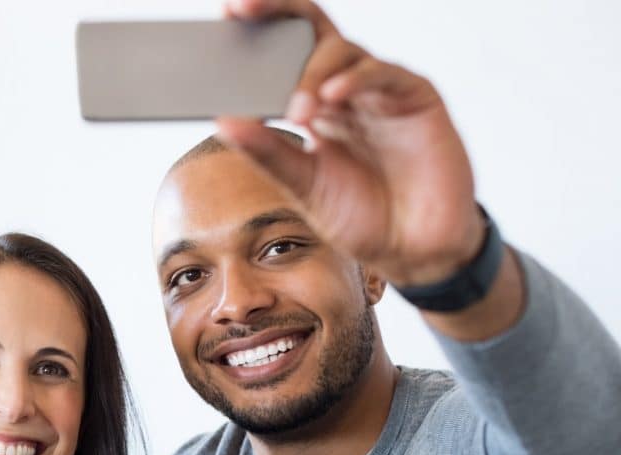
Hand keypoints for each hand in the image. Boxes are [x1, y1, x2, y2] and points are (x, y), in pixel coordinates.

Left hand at [218, 0, 485, 286]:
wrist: (411, 248)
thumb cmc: (360, 215)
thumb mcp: (302, 184)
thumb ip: (267, 152)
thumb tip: (222, 121)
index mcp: (313, 102)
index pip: (282, 51)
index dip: (258, 27)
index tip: (225, 12)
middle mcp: (345, 87)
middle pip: (310, 30)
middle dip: (276, 10)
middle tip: (239, 8)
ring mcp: (379, 90)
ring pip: (342, 51)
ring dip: (312, 73)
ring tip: (296, 109)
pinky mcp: (416, 97)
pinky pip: (384, 74)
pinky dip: (355, 80)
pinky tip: (331, 96)